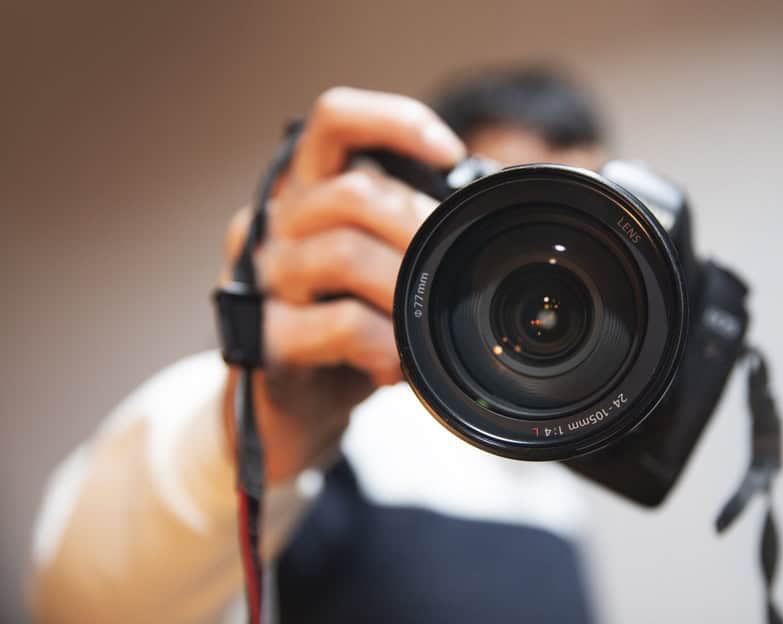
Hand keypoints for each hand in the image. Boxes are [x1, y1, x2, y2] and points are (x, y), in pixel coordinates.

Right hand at [221, 87, 465, 480]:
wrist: (294, 410)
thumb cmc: (345, 327)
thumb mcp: (382, 268)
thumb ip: (408, 228)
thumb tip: (486, 197)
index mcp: (305, 191)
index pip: (335, 121)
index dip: (395, 123)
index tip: (452, 154)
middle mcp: (273, 221)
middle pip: (351, 193)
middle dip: (417, 231)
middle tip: (451, 268)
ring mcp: (261, 279)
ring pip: (342, 254)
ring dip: (402, 290)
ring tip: (421, 323)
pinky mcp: (260, 338)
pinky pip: (339, 323)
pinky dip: (384, 343)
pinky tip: (395, 365)